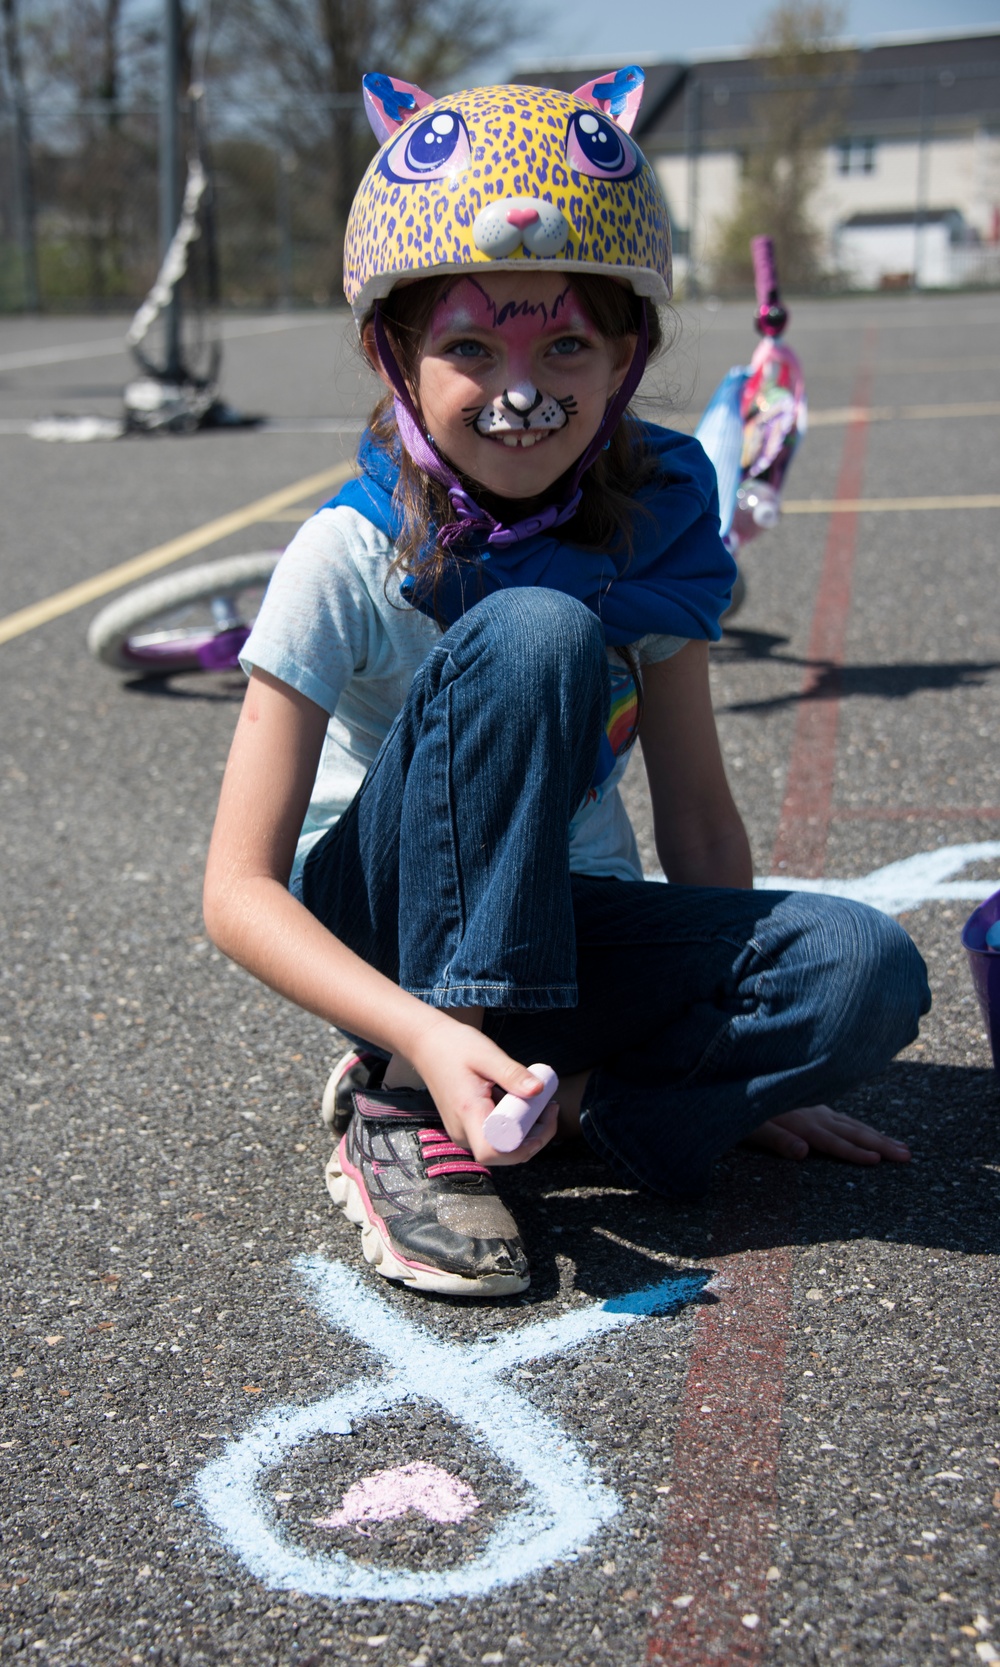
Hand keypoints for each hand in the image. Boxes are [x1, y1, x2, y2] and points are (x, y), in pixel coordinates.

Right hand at [408, 1014, 557, 1165]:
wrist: (426, 1045)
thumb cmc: (453, 1046)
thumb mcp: (486, 1054)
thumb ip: (512, 1073)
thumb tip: (539, 1090)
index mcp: (467, 1113)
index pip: (493, 1152)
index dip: (523, 1147)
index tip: (543, 1121)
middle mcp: (462, 1131)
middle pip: (504, 1153)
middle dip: (534, 1136)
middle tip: (550, 1107)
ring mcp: (463, 1132)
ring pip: (502, 1146)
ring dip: (526, 1131)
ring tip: (541, 1102)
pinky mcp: (466, 1127)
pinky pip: (495, 1136)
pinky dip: (514, 1125)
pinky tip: (521, 1102)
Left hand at [743, 1104, 910, 1165]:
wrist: (733, 1074)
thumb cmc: (737, 1106)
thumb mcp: (750, 1126)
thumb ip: (775, 1138)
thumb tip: (803, 1151)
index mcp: (800, 1121)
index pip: (833, 1141)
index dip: (855, 1152)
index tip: (879, 1161)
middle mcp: (812, 1112)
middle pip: (851, 1131)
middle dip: (880, 1144)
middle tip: (907, 1155)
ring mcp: (813, 1106)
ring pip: (851, 1122)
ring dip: (875, 1135)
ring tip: (900, 1146)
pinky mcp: (809, 1102)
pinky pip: (841, 1116)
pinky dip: (858, 1125)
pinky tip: (862, 1129)